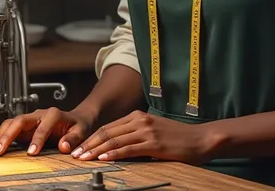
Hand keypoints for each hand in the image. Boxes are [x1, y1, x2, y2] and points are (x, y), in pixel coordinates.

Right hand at [0, 107, 94, 156]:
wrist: (77, 118)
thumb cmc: (79, 124)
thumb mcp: (81, 130)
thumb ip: (73, 138)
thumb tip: (64, 146)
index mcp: (54, 114)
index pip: (43, 126)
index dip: (37, 139)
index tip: (32, 153)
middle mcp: (40, 114)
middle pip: (21, 120)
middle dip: (9, 135)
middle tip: (0, 150)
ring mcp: (32, 119)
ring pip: (13, 122)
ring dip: (2, 135)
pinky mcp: (26, 125)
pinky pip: (11, 128)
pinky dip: (2, 136)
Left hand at [71, 110, 213, 164]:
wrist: (200, 139)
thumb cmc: (178, 138)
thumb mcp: (154, 131)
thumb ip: (136, 135)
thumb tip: (116, 148)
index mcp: (138, 116)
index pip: (109, 127)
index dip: (92, 138)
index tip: (79, 148)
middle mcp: (140, 120)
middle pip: (108, 132)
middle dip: (89, 144)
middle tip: (75, 154)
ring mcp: (147, 131)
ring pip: (115, 140)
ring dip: (96, 150)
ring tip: (83, 158)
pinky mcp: (154, 143)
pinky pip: (129, 149)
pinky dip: (114, 154)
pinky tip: (104, 159)